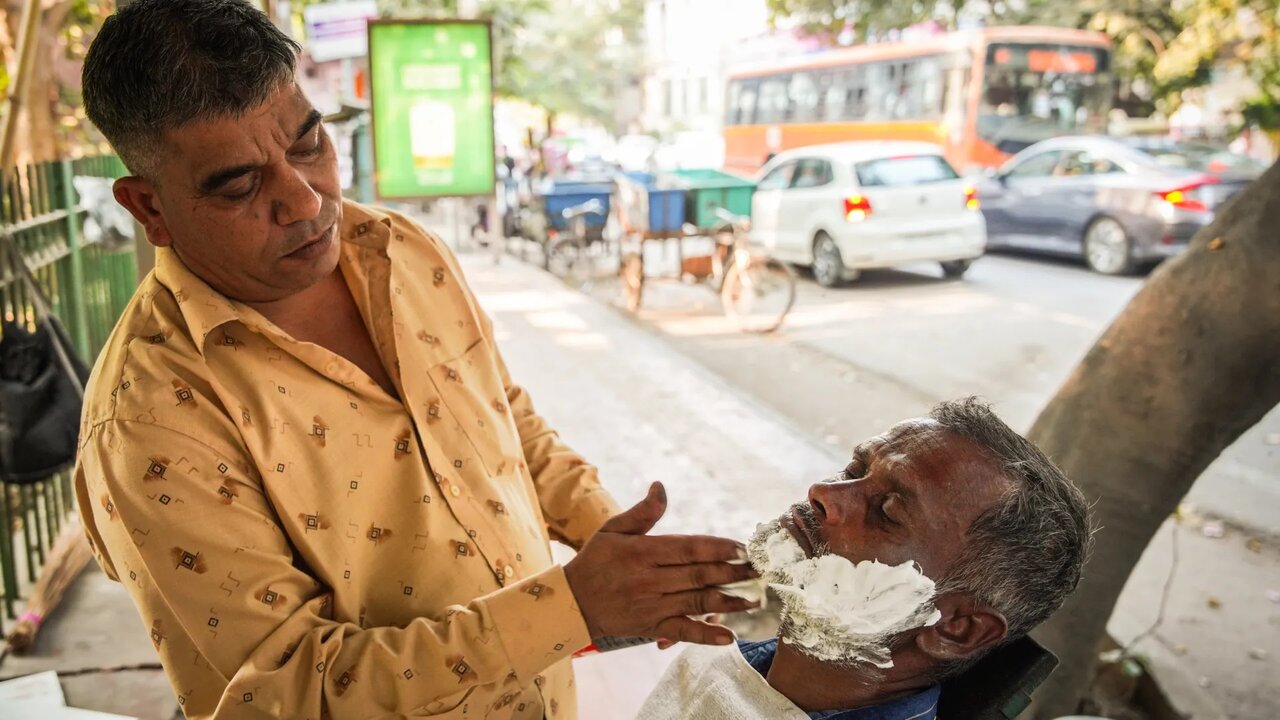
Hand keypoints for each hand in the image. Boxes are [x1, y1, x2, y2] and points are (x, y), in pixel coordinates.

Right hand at [564, 482, 759, 646]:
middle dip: (733, 573)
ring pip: (696, 603)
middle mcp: (650, 580)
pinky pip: (682, 631)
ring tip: (755, 600)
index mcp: (643, 552)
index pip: (688, 548)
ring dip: (728, 602)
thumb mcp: (612, 530)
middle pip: (698, 575)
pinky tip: (728, 636)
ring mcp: (652, 605)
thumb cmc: (595, 561)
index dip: (717, 548)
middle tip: (760, 571)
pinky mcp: (651, 627)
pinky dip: (705, 635)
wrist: (572, 603)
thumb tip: (661, 486)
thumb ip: (643, 512)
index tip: (742, 548)